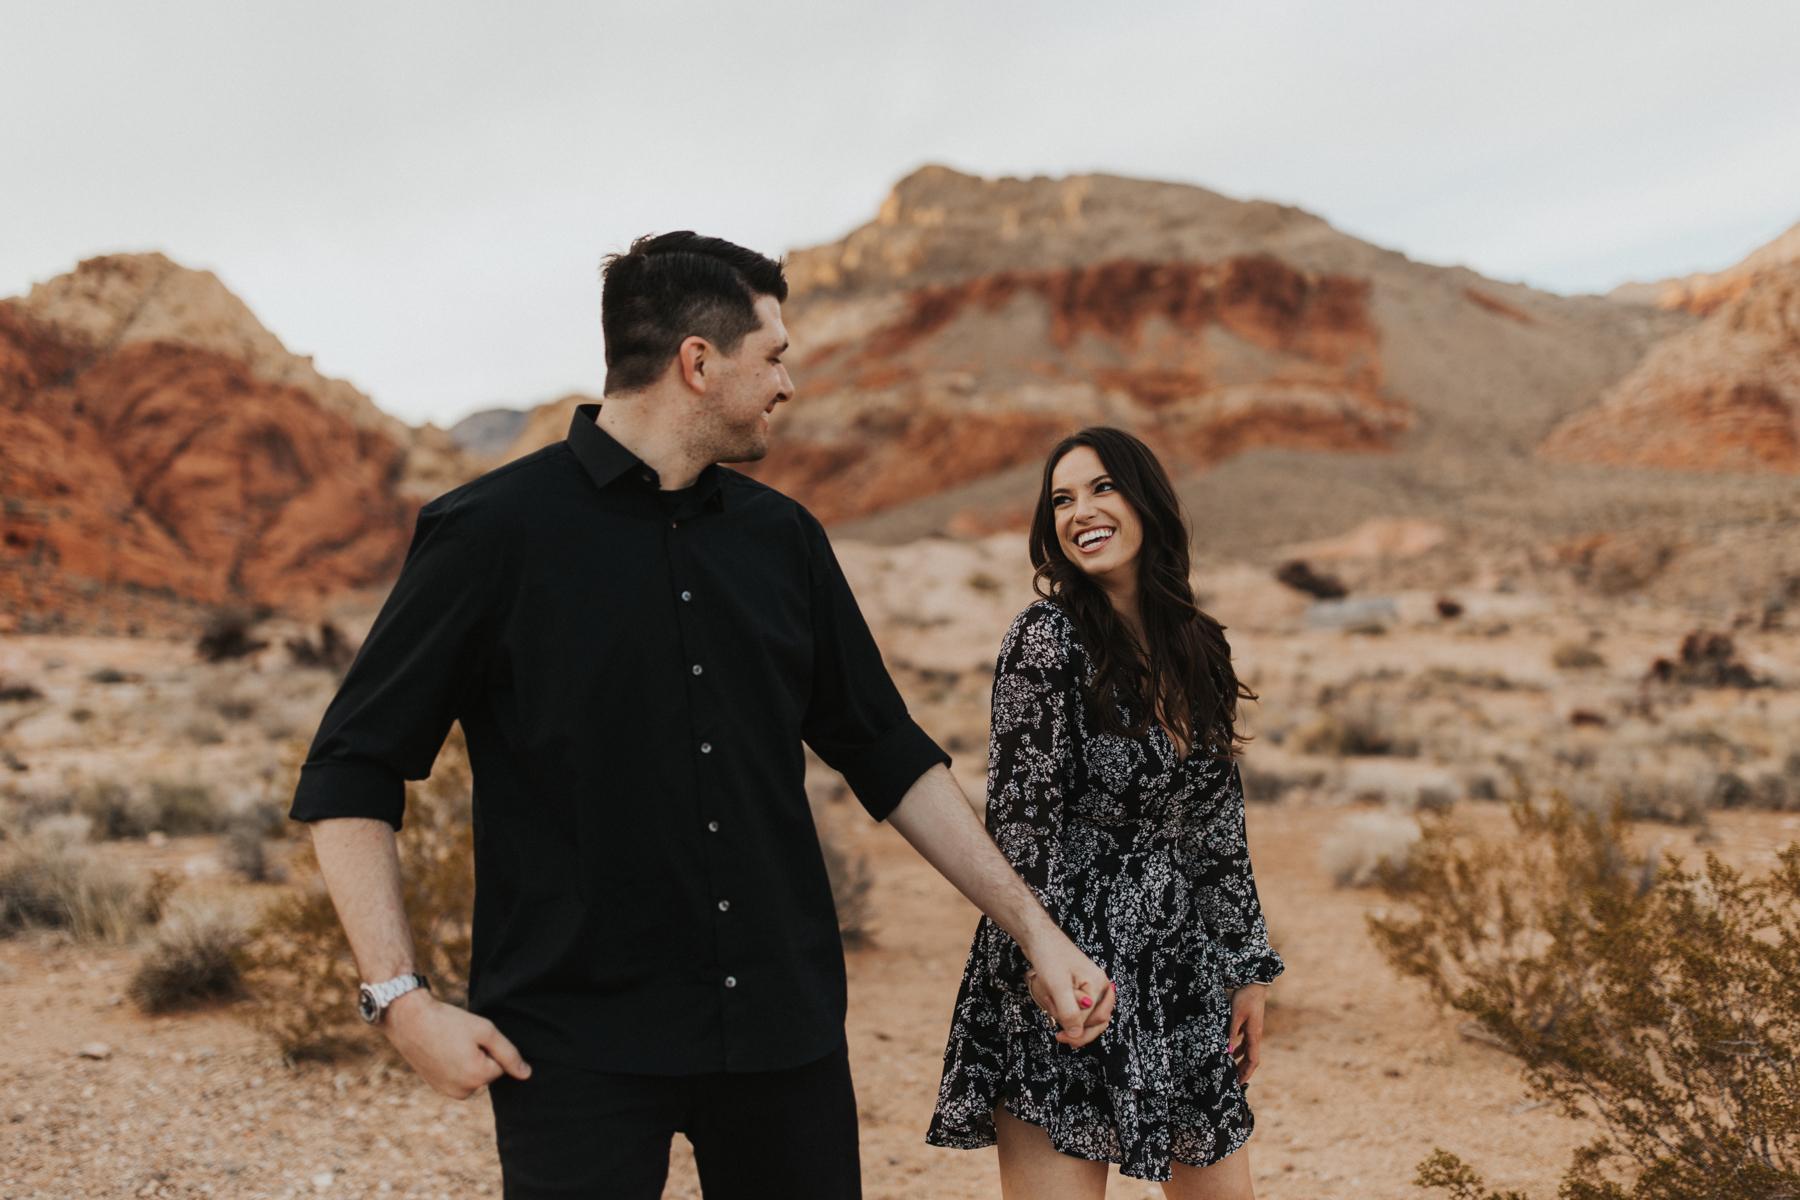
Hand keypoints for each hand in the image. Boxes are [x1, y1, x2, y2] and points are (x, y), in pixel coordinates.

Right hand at [381, 990, 532, 1098]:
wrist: (410, 1021)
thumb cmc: (449, 1022)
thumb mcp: (485, 1031)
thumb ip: (509, 1054)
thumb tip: (527, 1075)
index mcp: (477, 1077)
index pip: (501, 1064)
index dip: (489, 1046)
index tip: (471, 1037)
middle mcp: (463, 1092)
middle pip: (487, 1072)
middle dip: (480, 1056)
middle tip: (459, 1039)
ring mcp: (448, 1092)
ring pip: (473, 1075)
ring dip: (467, 1061)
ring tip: (450, 1044)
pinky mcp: (438, 1088)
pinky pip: (459, 1077)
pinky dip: (455, 1065)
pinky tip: (442, 1051)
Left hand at [1022, 936, 1115, 1047]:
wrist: (1038, 937)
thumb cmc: (1049, 956)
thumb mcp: (1057, 987)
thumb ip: (1069, 1012)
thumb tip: (1076, 1035)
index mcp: (1098, 985)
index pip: (1092, 1020)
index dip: (1076, 1031)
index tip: (1059, 1036)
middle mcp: (1100, 985)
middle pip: (1097, 1020)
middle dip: (1076, 1027)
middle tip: (1060, 1036)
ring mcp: (1091, 985)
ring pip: (1088, 1015)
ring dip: (1070, 1018)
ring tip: (1052, 1010)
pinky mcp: (1081, 985)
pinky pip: (1079, 1007)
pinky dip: (1066, 1009)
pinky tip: (1053, 1003)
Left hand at [1227, 984, 1268, 1083]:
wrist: (1254, 984)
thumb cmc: (1245, 998)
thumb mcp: (1235, 1016)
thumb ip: (1231, 1033)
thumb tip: (1226, 1052)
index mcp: (1254, 1035)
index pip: (1252, 1060)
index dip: (1246, 1073)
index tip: (1239, 1083)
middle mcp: (1255, 1035)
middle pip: (1251, 1058)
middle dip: (1243, 1071)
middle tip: (1233, 1081)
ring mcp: (1253, 1030)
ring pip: (1248, 1051)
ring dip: (1240, 1061)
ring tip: (1231, 1070)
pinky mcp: (1249, 1025)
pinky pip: (1245, 1042)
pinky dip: (1238, 1050)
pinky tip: (1231, 1052)